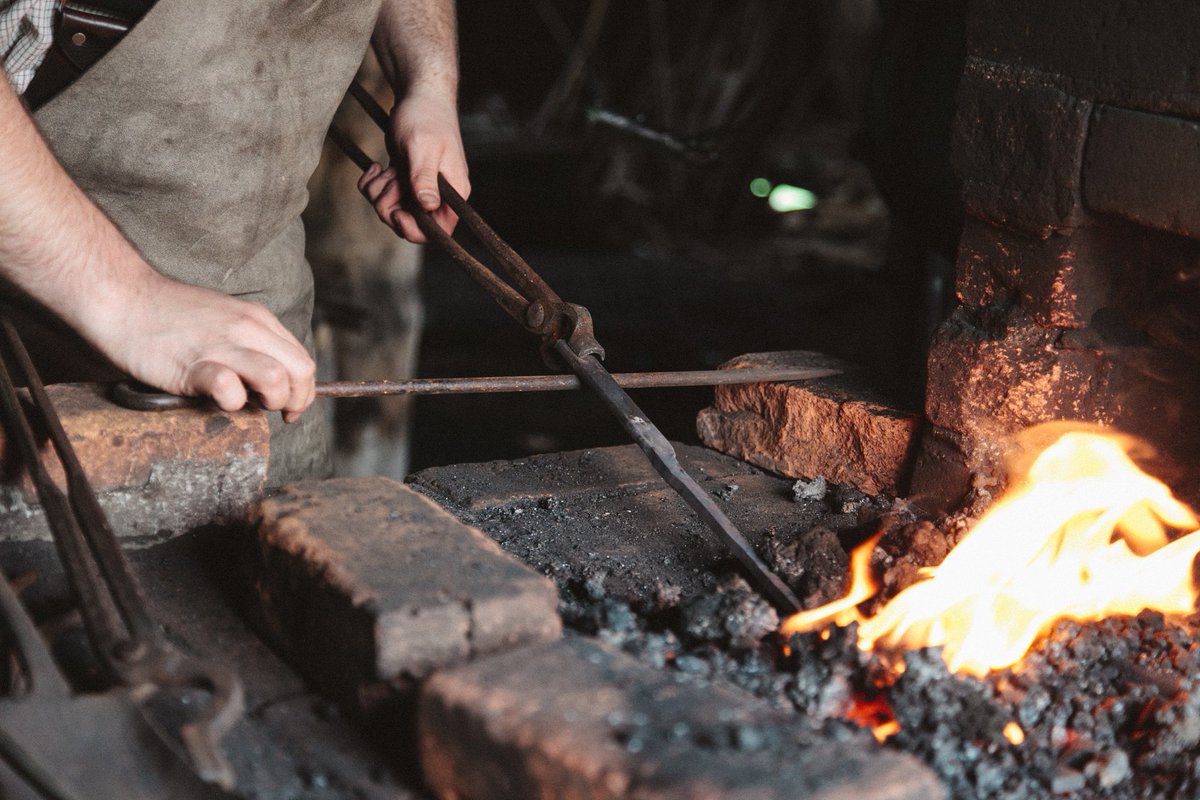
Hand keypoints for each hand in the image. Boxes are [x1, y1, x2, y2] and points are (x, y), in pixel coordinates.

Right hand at [85, 272, 316, 422]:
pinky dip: (231, 403)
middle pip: (300, 372)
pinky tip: (217, 399)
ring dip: (270, 402)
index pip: (302, 361)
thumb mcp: (224, 318)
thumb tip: (270, 377)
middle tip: (273, 411)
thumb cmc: (168, 314)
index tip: (288, 407)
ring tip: (248, 405)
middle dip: (295, 400)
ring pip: (277, 379)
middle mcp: (247, 329)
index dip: (303, 390)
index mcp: (258, 319)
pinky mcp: (192, 364)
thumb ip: (249, 343)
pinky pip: (229, 388)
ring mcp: (222, 345)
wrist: (120, 297)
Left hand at [356, 86, 469, 242]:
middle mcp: (439, 196)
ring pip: (393, 211)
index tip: (398, 214)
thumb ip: (425, 179)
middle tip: (390, 181)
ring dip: (379, 194)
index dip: (415, 231)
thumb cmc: (426, 117)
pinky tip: (376, 167)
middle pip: (410, 224)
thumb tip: (429, 207)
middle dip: (390, 207)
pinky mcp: (405, 181)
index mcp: (453, 194)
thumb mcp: (423, 148)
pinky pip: (383, 197)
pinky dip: (373, 185)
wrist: (419, 95)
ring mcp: (420, 189)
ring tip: (385, 170)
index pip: (439, 232)